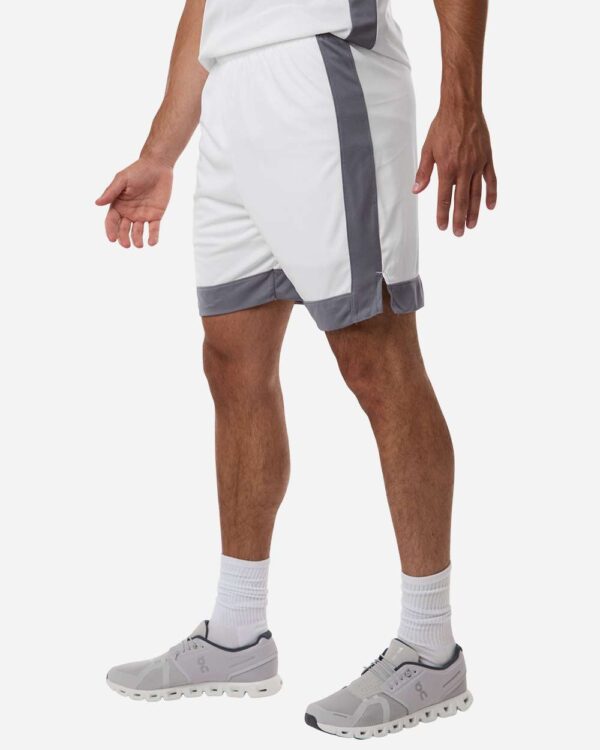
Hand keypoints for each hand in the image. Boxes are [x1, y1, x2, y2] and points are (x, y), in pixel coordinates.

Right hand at [96, 157, 173, 247]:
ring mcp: (142, 215)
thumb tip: (97, 203)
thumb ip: (111, 192)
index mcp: (118, 204)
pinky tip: (152, 243)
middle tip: (126, 245)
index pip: (112, 221)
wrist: (157, 166)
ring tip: (139, 245)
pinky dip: (153, 236)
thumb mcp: (122, 179)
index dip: (111, 230)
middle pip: (124, 229)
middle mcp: (129, 212)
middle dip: (124, 238)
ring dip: (138, 239)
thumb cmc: (137, 171)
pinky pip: (154, 229)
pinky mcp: (156, 215)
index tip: (112, 239)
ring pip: (138, 231)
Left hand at [413, 106, 496, 235]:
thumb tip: (416, 190)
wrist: (463, 107)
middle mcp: (463, 168)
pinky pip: (491, 180)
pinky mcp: (487, 158)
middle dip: (459, 218)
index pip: (443, 197)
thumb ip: (423, 171)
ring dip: (474, 211)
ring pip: (476, 193)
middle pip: (461, 200)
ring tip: (471, 226)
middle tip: (458, 233)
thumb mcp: (428, 148)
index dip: (442, 214)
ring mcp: (477, 164)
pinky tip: (490, 207)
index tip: (442, 226)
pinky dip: (491, 194)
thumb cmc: (442, 126)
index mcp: (446, 167)